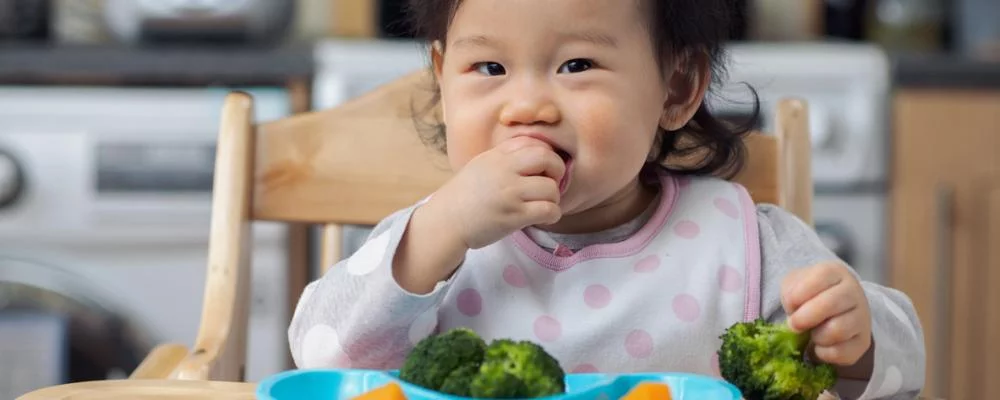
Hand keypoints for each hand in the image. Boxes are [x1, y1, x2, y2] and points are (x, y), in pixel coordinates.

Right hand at [428, 136, 565, 248]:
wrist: (446, 221)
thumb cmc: (464, 195)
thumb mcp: (482, 165)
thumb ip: (505, 157)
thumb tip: (536, 153)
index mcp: (497, 156)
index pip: (533, 143)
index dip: (546, 155)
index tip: (543, 169)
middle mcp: (504, 170)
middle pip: (547, 158)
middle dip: (557, 170)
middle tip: (552, 182)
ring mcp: (510, 193)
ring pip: (551, 188)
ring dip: (554, 198)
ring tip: (544, 204)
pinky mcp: (514, 216)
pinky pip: (548, 210)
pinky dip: (553, 214)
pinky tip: (544, 216)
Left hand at [780, 262, 871, 365]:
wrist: (829, 313)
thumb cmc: (808, 295)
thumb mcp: (794, 284)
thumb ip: (790, 292)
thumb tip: (795, 313)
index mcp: (836, 273)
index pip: (821, 276)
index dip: (799, 293)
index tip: (790, 304)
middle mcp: (854, 292)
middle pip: (830, 304)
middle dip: (804, 318)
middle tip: (793, 324)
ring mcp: (862, 317)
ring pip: (837, 330)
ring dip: (816, 336)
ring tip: (812, 333)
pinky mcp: (863, 342)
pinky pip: (841, 352)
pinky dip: (823, 352)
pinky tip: (820, 345)